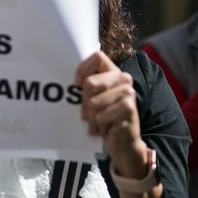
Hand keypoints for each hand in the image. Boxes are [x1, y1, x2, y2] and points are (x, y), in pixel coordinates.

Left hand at [74, 51, 148, 177]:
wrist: (122, 140)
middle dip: (84, 103)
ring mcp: (128, 92)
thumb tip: (68, 83)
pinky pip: (101, 115)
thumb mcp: (93, 98)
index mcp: (113, 72)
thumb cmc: (104, 117)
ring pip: (93, 103)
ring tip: (97, 122)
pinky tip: (105, 128)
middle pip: (90, 83)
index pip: (96, 57)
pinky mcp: (128, 107)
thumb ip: (86, 86)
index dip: (82, 70)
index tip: (76, 85)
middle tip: (87, 114)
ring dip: (91, 118)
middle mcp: (123, 78)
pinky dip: (99, 125)